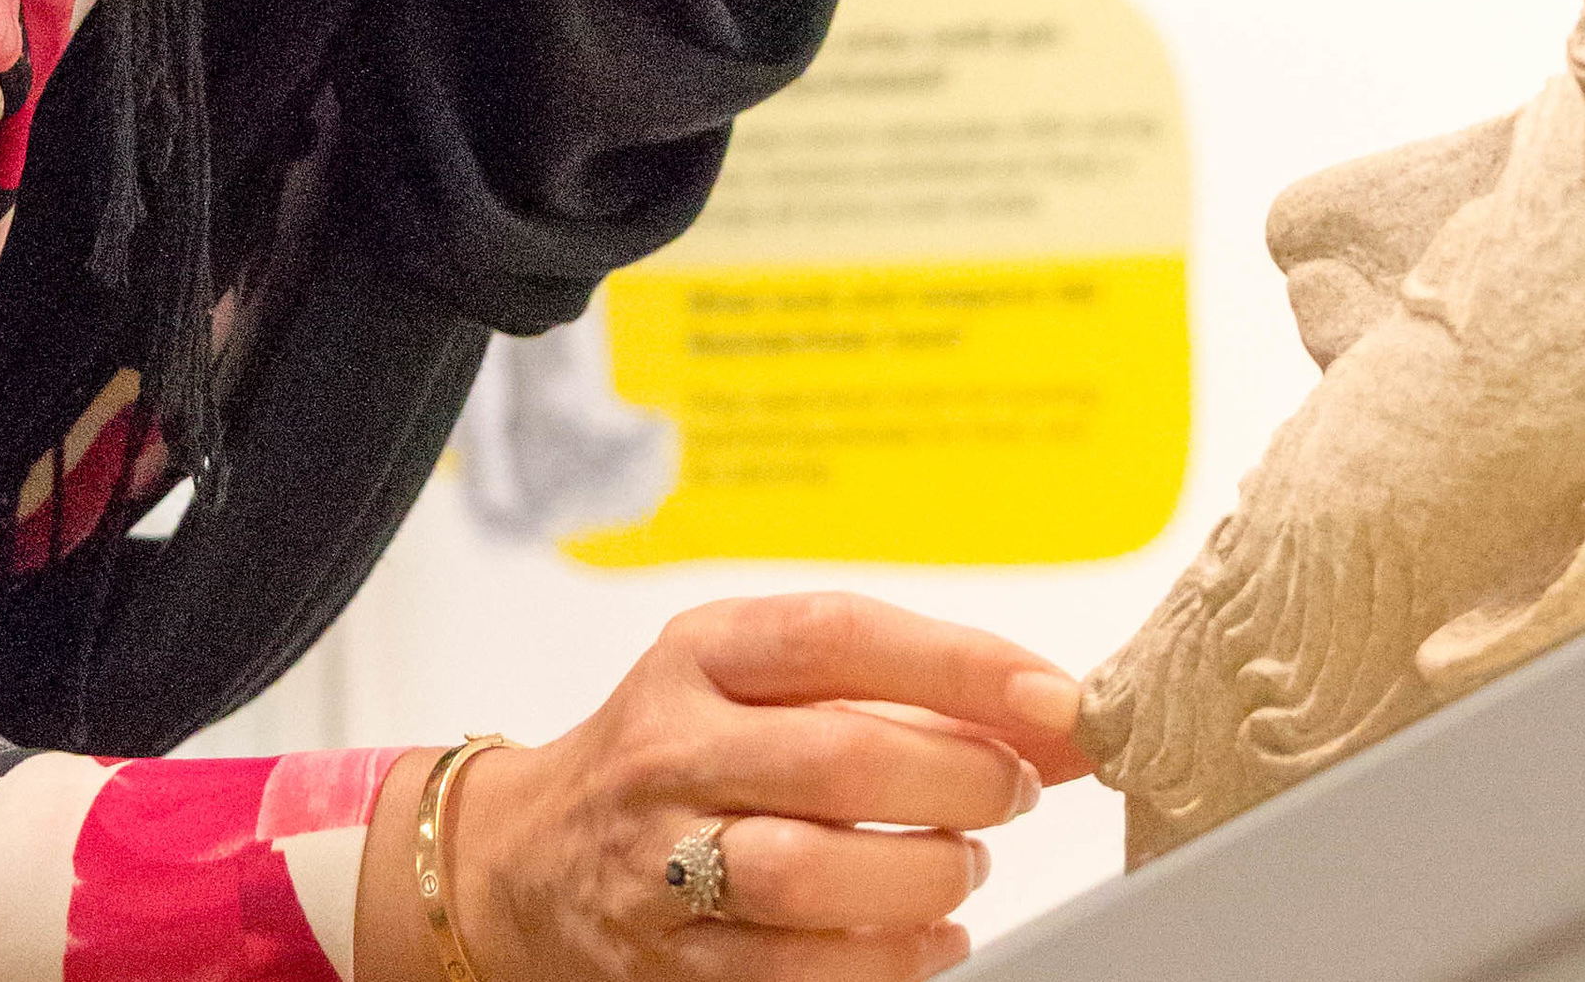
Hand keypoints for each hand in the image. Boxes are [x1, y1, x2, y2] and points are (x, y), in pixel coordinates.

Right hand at [358, 592, 1092, 981]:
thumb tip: (1060, 719)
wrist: (524, 861)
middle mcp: (669, 750)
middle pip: (838, 759)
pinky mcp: (666, 963)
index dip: (963, 664)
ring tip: (960, 864)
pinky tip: (928, 937)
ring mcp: (657, 862)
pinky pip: (794, 973)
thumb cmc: (680, 754)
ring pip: (810, 875)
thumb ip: (907, 692)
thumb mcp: (762, 685)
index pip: (838, 636)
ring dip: (923, 875)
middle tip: (1010, 792)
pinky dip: (888, 960)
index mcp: (700, 655)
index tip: (1055, 698)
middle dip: (961, 780)